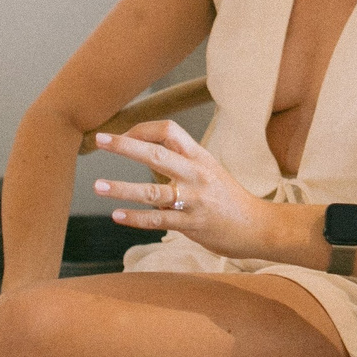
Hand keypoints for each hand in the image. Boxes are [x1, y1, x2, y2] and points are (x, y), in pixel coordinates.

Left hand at [92, 121, 281, 260]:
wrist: (258, 226)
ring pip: (152, 192)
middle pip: (156, 154)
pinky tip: (117, 215)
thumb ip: (180, 164)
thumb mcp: (209, 171)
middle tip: (100, 140)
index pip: (169, 130)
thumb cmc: (228, 198)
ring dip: (122, 188)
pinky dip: (136, 218)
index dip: (143, 130)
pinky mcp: (192, 225)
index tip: (122, 135)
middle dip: (125, 146)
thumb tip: (146, 158)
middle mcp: (196, 174)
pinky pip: (158, 221)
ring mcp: (194, 200)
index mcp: (200, 157)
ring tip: (98, 185)